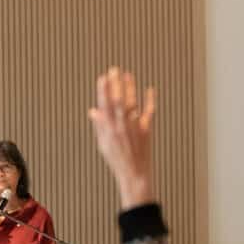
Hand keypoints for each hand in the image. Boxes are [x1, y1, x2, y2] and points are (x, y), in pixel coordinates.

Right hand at [87, 67, 156, 209]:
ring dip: (129, 88)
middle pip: (117, 101)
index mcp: (108, 128)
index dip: (103, 90)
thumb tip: (93, 110)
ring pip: (131, 104)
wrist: (134, 173)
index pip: (104, 105)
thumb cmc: (117, 159)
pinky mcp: (147, 130)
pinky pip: (149, 112)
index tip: (102, 77)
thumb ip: (100, 125)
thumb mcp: (103, 143)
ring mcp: (134, 127)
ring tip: (127, 75)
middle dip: (115, 84)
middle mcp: (120, 126)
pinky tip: (150, 89)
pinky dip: (150, 100)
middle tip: (114, 70)